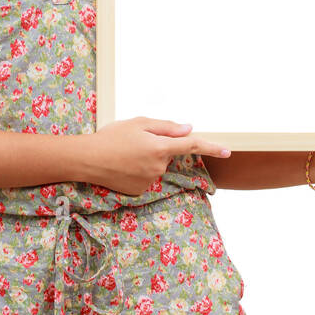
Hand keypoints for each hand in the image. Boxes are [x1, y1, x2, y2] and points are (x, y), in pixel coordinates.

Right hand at [76, 117, 229, 195]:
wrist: (86, 159)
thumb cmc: (111, 136)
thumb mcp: (139, 123)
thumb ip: (167, 127)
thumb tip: (188, 129)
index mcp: (160, 147)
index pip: (192, 146)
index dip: (211, 147)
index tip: (228, 150)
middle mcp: (158, 166)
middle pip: (168, 154)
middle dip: (157, 147)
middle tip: (134, 142)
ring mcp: (150, 181)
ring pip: (157, 166)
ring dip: (147, 159)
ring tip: (124, 154)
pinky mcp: (140, 192)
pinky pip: (147, 178)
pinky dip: (139, 171)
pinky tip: (123, 166)